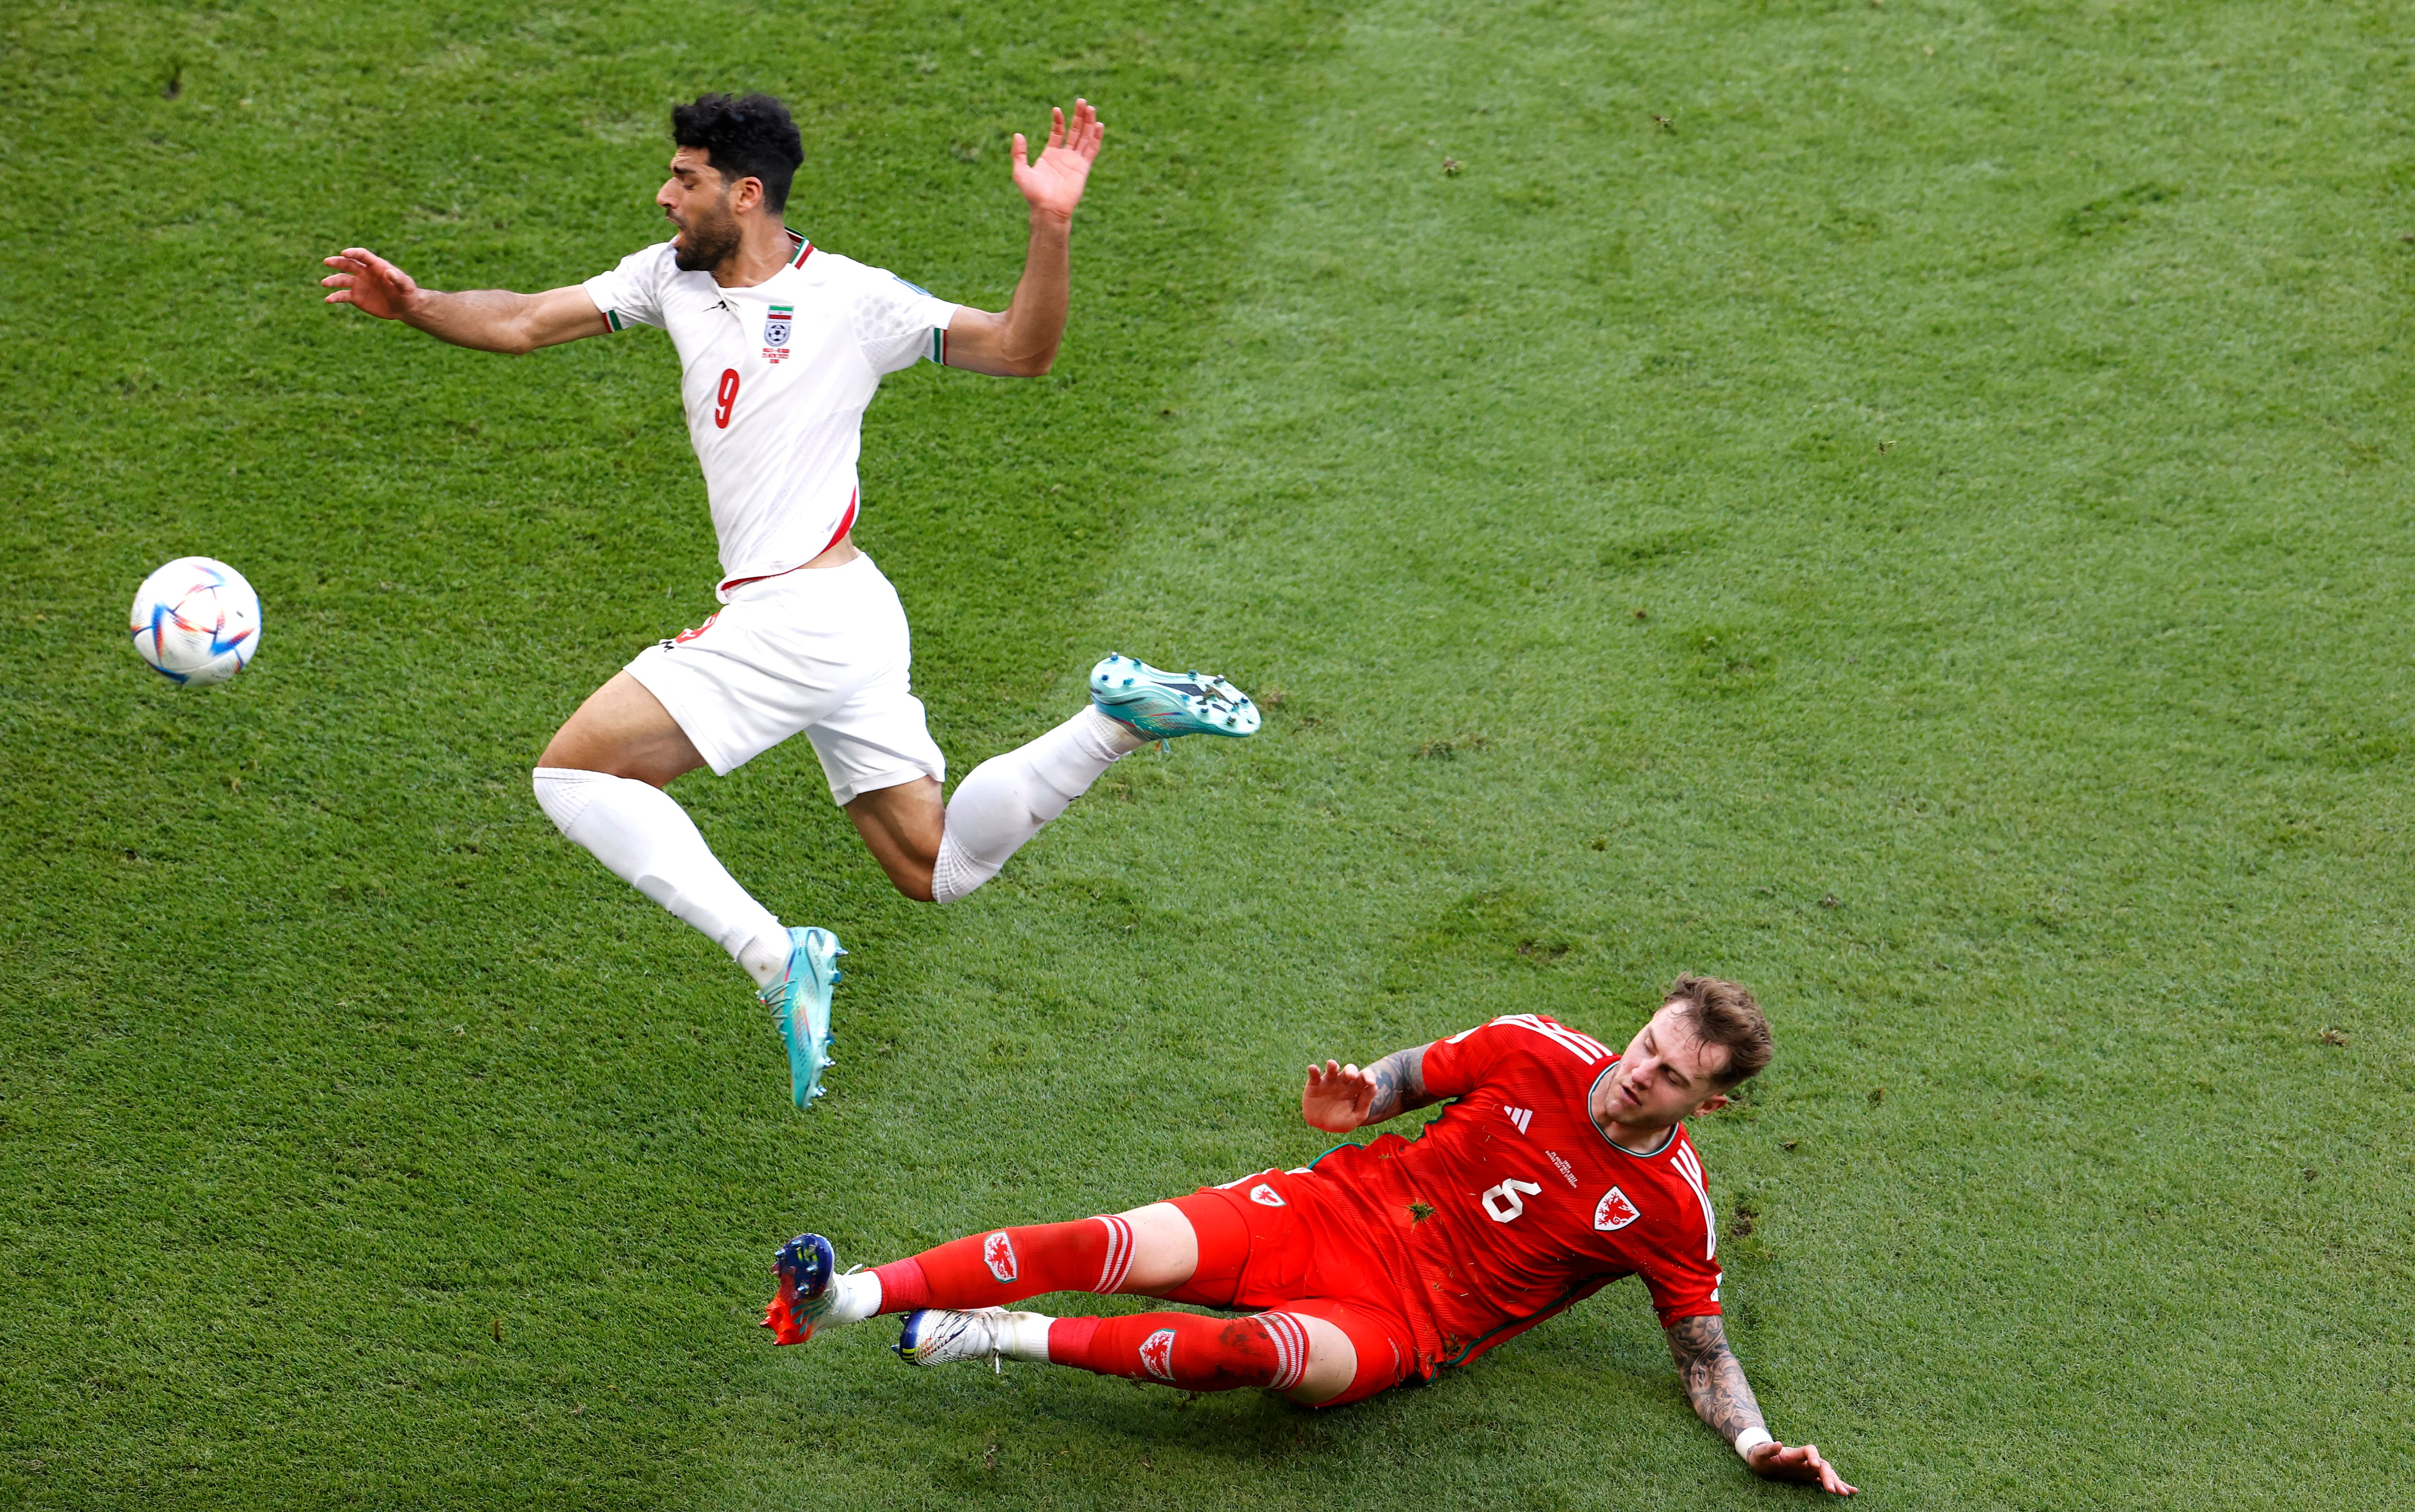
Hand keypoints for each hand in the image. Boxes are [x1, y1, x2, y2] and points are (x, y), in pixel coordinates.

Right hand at [320, 247, 422, 320]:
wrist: (404, 307)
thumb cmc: (407, 293)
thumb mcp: (406, 286)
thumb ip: (399, 279)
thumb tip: (389, 272)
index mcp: (376, 266)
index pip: (362, 255)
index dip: (353, 253)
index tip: (344, 253)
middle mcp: (364, 273)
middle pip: (348, 264)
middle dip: (337, 262)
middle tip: (327, 261)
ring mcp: (358, 285)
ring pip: (342, 280)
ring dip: (333, 281)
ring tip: (325, 283)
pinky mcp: (356, 297)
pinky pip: (343, 295)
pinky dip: (335, 297)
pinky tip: (328, 299)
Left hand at [1011, 99, 1102, 220]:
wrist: (1048, 209)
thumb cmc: (1033, 194)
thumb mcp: (1020, 171)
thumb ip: (1019, 153)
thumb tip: (1018, 134)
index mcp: (1050, 155)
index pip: (1058, 132)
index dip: (1058, 121)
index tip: (1056, 110)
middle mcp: (1064, 156)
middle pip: (1075, 131)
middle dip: (1079, 116)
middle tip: (1082, 101)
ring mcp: (1075, 162)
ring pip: (1085, 138)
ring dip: (1088, 123)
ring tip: (1090, 108)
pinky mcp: (1083, 168)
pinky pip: (1092, 150)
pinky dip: (1096, 138)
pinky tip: (1098, 125)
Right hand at [1301, 1059, 1376, 1132]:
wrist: (1321, 1126)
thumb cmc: (1341, 1121)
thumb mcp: (1355, 1117)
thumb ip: (1365, 1103)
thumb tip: (1374, 1087)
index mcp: (1355, 1088)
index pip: (1364, 1077)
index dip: (1368, 1076)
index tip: (1371, 1083)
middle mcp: (1343, 1082)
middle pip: (1349, 1070)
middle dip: (1351, 1071)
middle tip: (1352, 1076)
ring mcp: (1329, 1082)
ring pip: (1332, 1069)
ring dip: (1332, 1066)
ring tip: (1332, 1064)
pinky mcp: (1314, 1084)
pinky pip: (1314, 1075)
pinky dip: (1313, 1070)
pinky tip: (1313, 1068)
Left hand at [1745, 1440, 1856, 1495]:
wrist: (1764, 1459)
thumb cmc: (1761, 1456)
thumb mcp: (1760, 1454)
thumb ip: (1768, 1450)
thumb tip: (1778, 1444)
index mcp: (1795, 1453)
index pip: (1809, 1450)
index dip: (1813, 1456)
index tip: (1815, 1465)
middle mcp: (1806, 1460)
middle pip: (1822, 1465)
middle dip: (1828, 1476)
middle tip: (1834, 1490)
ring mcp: (1810, 1468)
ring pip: (1827, 1473)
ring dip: (1837, 1482)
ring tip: (1846, 1493)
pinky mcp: (1811, 1476)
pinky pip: (1827, 1480)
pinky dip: (1840, 1484)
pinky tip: (1851, 1491)